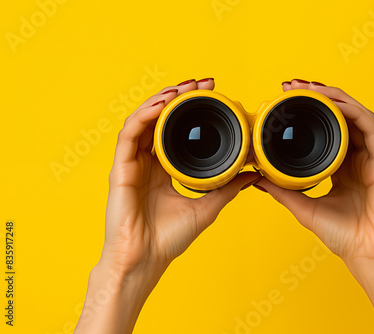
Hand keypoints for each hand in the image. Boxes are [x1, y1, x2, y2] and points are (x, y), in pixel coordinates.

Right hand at [75, 78, 259, 333]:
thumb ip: (228, 187)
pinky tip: (161, 104)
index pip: (174, 129)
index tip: (212, 94)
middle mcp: (147, 161)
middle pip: (159, 118)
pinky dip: (144, 115)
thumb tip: (253, 174)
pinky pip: (128, 134)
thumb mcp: (207, 206)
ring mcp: (132, 163)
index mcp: (164, 168)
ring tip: (183, 88)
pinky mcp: (120, 168)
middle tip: (202, 83)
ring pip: (142, 120)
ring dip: (161, 100)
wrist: (146, 260)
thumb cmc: (169, 238)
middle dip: (179, 97)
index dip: (190, 108)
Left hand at [256, 79, 373, 264]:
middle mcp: (356, 158)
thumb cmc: (343, 235)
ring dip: (335, 97)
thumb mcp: (304, 207)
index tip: (285, 101)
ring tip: (311, 88)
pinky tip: (336, 102)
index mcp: (341, 167)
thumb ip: (283, 191)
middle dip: (318, 97)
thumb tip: (259, 178)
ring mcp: (370, 158)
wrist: (368, 255)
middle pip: (340, 117)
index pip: (327, 130)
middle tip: (293, 87)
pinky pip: (370, 127)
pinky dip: (353, 110)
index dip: (309, 113)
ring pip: (356, 115)